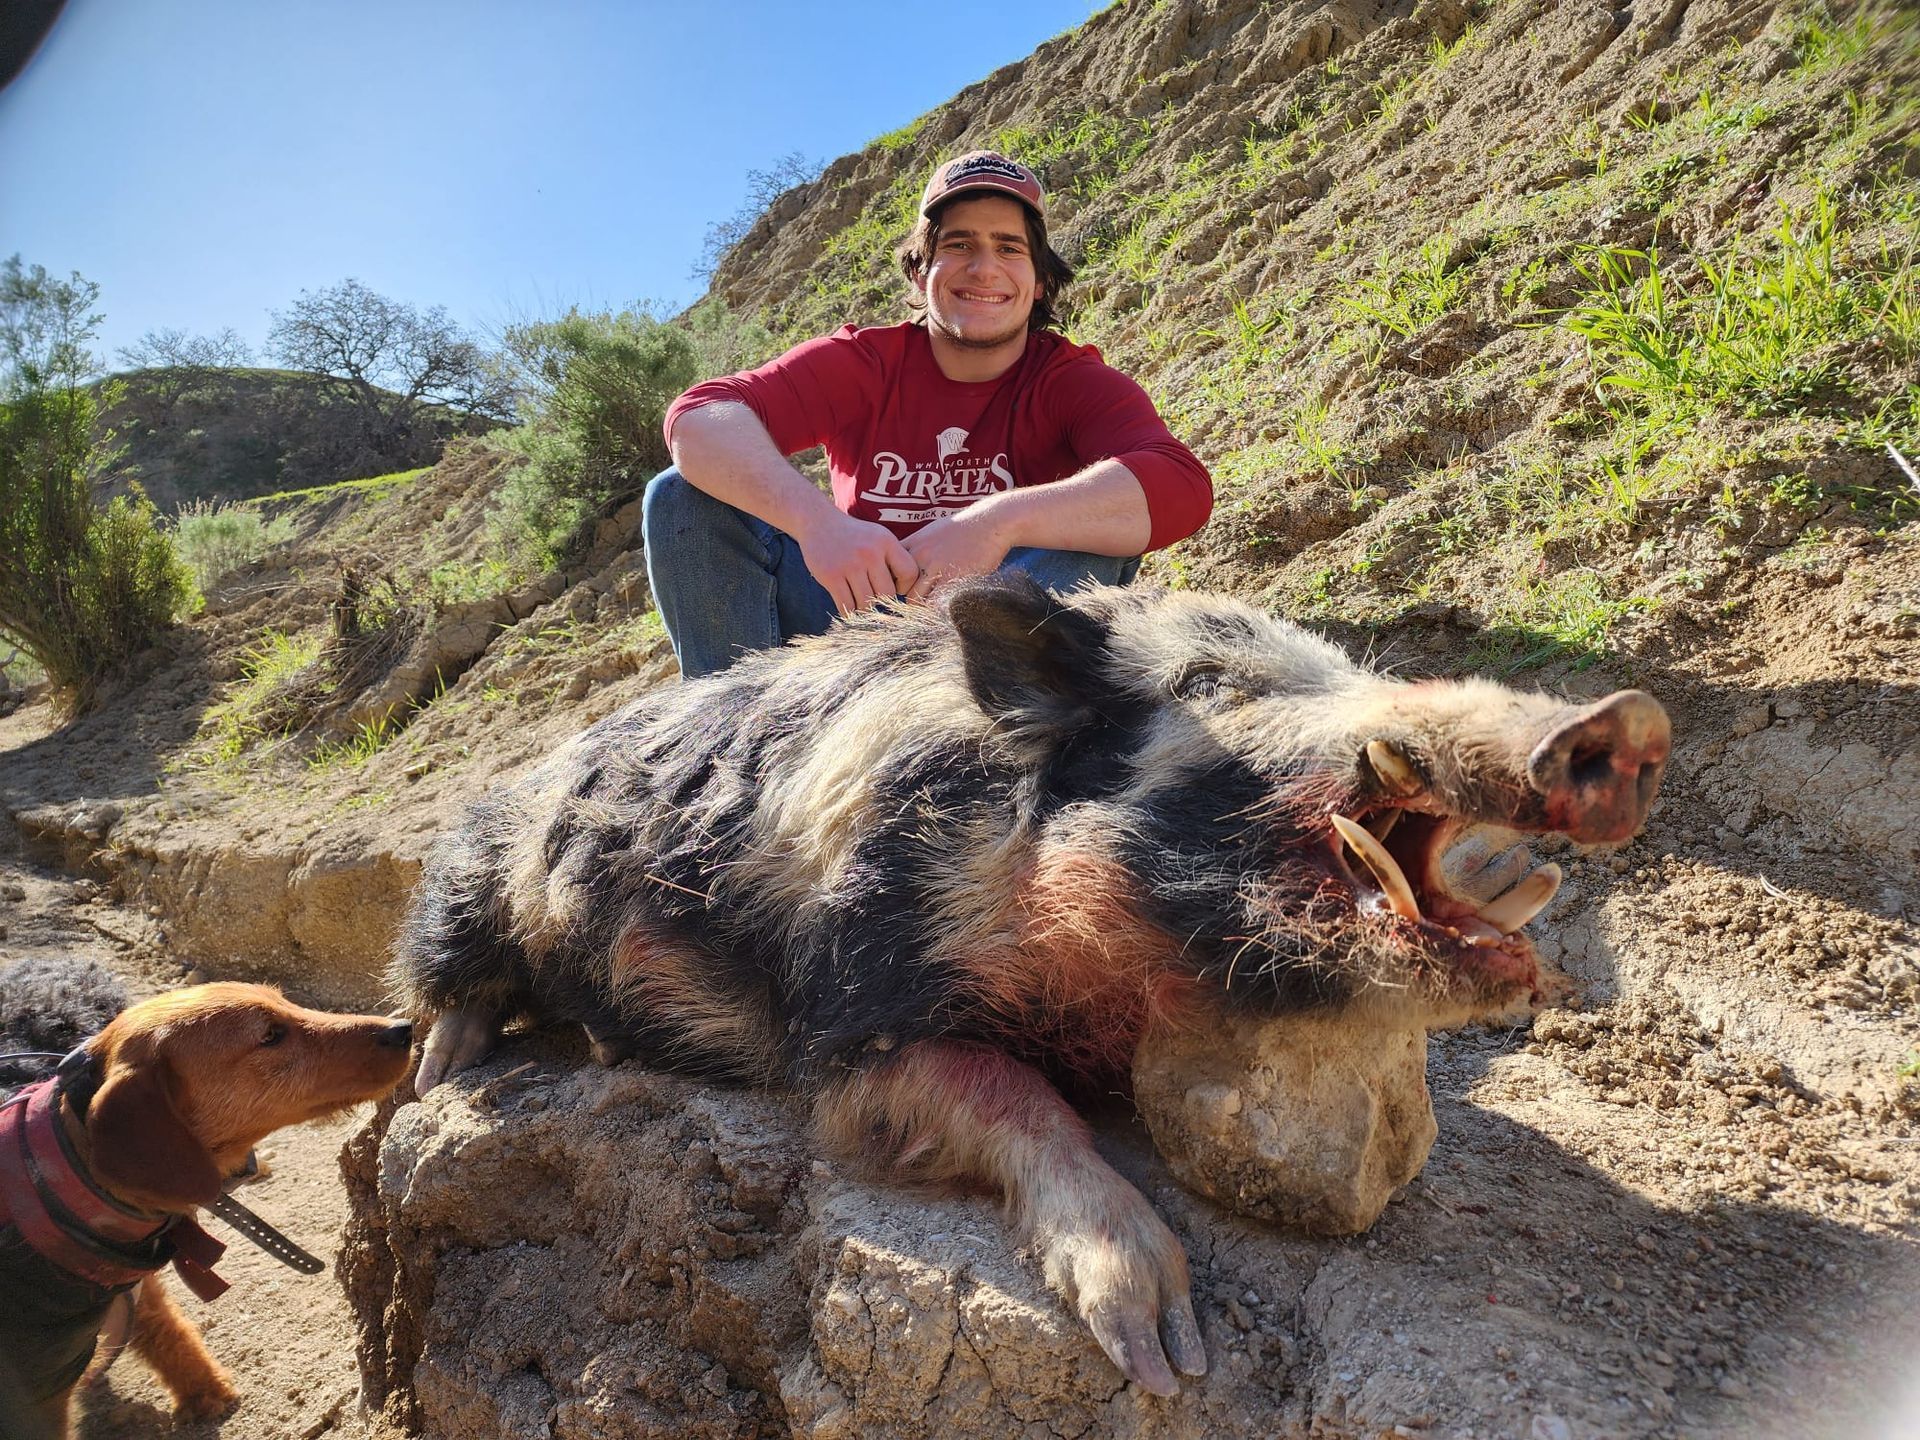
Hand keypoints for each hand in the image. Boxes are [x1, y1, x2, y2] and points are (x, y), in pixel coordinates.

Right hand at [792, 510, 919, 614]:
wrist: (818, 522)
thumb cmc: (854, 535)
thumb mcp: (877, 536)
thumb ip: (893, 558)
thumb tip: (910, 591)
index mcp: (885, 541)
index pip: (909, 573)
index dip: (904, 586)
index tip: (893, 587)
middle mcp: (870, 552)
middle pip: (887, 593)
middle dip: (881, 600)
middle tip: (873, 598)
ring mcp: (850, 565)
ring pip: (866, 604)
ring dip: (864, 609)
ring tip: (860, 602)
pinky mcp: (831, 576)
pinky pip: (846, 606)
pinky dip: (849, 612)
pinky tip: (848, 607)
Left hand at [901, 504, 1011, 600]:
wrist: (991, 521)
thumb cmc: (964, 528)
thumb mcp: (933, 531)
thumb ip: (917, 549)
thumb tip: (903, 566)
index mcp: (913, 543)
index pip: (889, 569)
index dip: (896, 584)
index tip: (905, 590)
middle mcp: (919, 554)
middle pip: (899, 588)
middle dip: (908, 597)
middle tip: (921, 601)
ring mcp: (935, 566)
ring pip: (914, 599)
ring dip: (922, 606)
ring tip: (934, 605)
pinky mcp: (952, 578)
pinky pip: (934, 604)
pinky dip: (936, 609)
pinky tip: (945, 605)